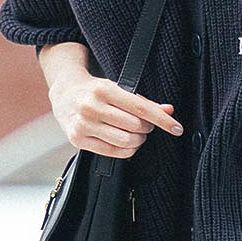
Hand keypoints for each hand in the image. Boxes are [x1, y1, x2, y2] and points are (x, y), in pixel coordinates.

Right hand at [50, 73, 183, 158]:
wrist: (64, 94)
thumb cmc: (96, 91)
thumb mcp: (118, 89)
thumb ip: (143, 101)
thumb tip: (169, 110)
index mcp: (104, 90)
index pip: (140, 108)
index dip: (162, 120)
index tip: (177, 128)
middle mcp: (91, 107)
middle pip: (134, 126)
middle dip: (147, 128)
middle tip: (145, 125)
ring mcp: (83, 125)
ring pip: (125, 141)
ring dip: (137, 140)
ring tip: (135, 134)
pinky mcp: (78, 140)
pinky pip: (112, 152)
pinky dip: (126, 150)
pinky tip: (126, 142)